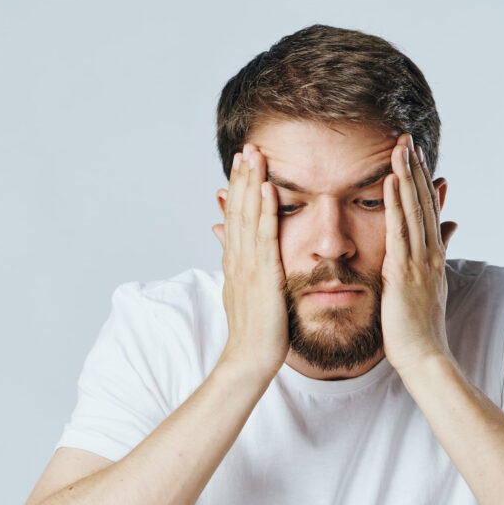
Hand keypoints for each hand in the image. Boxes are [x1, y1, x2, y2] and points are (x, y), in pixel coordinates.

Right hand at [212, 144, 289, 380]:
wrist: (250, 358)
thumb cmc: (256, 331)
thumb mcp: (247, 294)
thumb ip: (243, 269)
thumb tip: (240, 255)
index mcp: (236, 262)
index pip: (235, 217)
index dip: (238, 189)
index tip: (242, 163)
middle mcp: (238, 258)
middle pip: (238, 209)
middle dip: (242, 177)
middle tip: (245, 146)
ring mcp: (248, 265)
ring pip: (247, 215)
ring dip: (250, 183)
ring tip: (254, 155)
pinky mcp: (262, 274)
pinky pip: (263, 236)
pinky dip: (264, 210)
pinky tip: (268, 188)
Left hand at [380, 133, 458, 374]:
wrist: (424, 358)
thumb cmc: (420, 331)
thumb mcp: (427, 290)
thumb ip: (433, 261)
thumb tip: (447, 231)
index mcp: (432, 258)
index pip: (428, 210)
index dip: (422, 181)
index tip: (415, 156)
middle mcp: (429, 254)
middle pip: (423, 202)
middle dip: (415, 169)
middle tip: (407, 138)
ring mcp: (419, 261)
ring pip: (414, 209)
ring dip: (407, 176)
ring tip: (400, 147)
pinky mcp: (404, 271)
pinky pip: (400, 230)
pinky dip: (397, 203)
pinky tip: (391, 180)